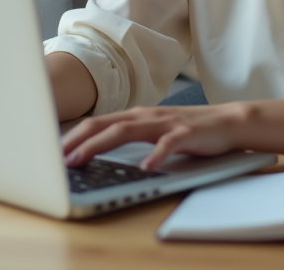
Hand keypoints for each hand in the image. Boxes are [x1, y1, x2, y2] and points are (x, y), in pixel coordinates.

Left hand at [61, 103, 252, 170]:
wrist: (228, 122)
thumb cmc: (188, 130)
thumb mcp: (153, 131)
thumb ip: (129, 136)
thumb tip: (97, 150)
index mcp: (137, 116)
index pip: (99, 122)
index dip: (75, 136)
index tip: (55, 151)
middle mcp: (147, 116)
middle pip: (106, 124)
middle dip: (79, 140)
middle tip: (59, 157)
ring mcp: (166, 123)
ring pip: (127, 130)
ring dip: (101, 144)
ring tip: (83, 158)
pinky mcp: (186, 133)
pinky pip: (168, 144)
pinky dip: (155, 155)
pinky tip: (146, 167)